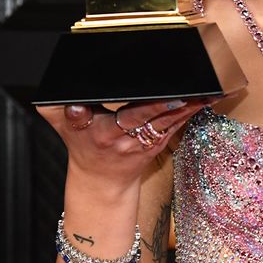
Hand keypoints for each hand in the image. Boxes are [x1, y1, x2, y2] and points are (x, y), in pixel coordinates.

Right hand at [37, 98, 210, 194]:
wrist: (102, 181)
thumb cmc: (83, 146)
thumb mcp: (62, 126)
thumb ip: (54, 107)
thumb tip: (54, 81)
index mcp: (95, 131)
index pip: (93, 119)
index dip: (92, 112)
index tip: (93, 105)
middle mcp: (119, 137)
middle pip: (138, 119)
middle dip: (157, 107)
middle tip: (176, 95)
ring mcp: (142, 142)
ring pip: (164, 122)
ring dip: (185, 108)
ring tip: (204, 92)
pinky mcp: (159, 143)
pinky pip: (176, 125)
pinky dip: (192, 112)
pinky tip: (208, 98)